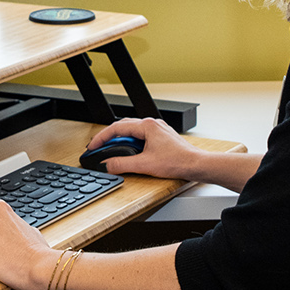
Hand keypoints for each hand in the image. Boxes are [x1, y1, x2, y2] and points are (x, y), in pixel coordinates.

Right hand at [84, 117, 203, 179]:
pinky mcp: (161, 137)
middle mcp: (152, 124)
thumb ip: (122, 164)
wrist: (196, 164)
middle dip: (108, 137)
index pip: (117, 128)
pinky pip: (141, 135)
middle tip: (98, 147)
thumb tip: (107, 165)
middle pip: (123, 126)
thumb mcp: (144, 165)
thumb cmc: (178, 161)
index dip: (101, 137)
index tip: (93, 146)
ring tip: (110, 150)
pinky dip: (131, 142)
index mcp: (147, 126)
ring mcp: (158, 130)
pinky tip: (129, 152)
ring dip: (120, 140)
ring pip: (132, 131)